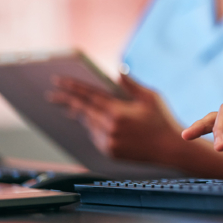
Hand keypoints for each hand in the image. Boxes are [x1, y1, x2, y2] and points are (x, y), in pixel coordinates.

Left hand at [47, 74, 183, 163]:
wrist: (170, 149)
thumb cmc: (162, 120)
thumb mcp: (150, 97)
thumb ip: (131, 84)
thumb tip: (118, 70)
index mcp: (118, 111)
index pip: (89, 96)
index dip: (72, 87)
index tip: (57, 81)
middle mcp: (110, 128)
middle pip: (82, 111)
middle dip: (67, 101)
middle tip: (52, 95)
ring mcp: (109, 142)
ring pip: (88, 124)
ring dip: (82, 115)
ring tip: (74, 107)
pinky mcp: (110, 152)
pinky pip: (95, 137)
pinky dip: (93, 128)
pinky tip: (95, 122)